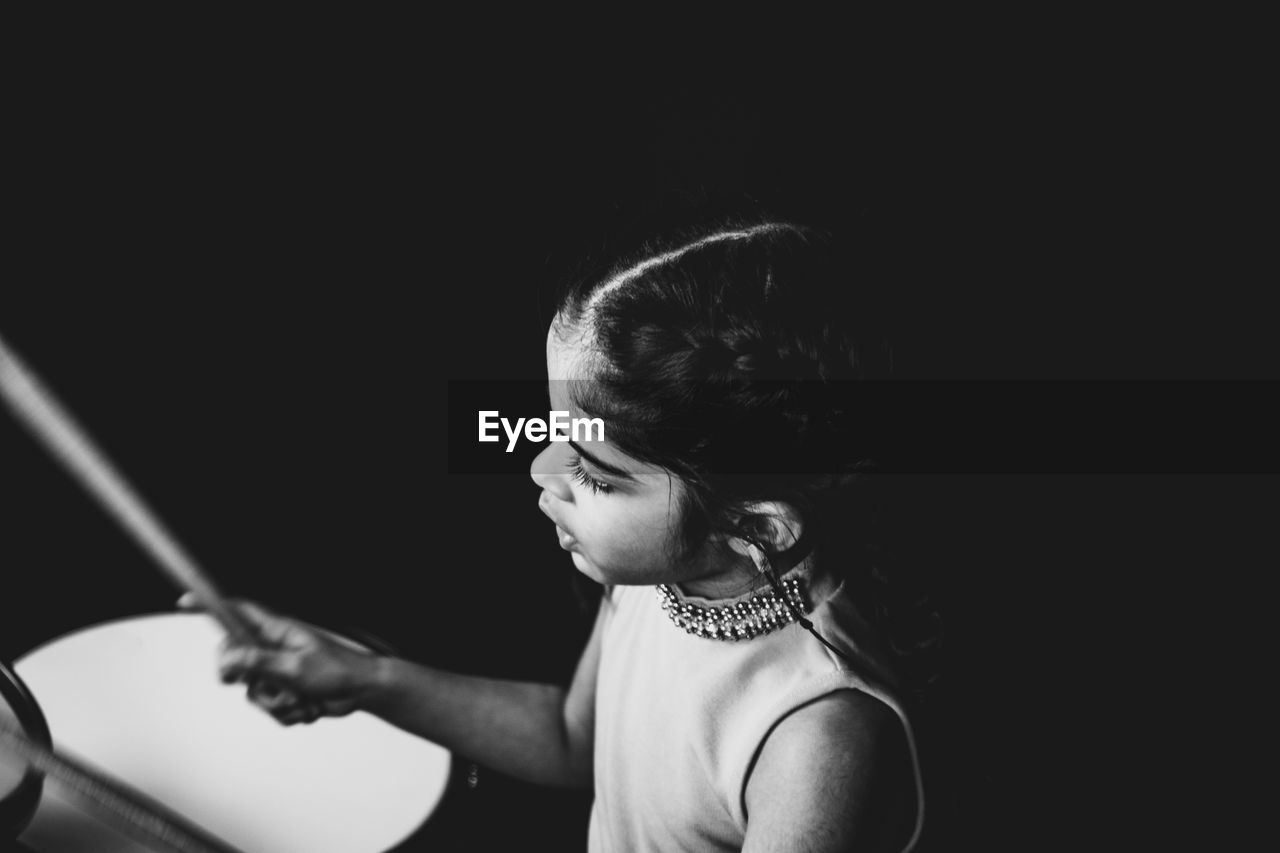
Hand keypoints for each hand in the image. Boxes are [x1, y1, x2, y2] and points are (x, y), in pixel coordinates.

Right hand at [178, 594, 386, 724]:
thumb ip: (258, 662)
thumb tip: (227, 658)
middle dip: (243, 679)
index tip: (185, 604)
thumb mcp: (295, 667)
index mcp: (277, 632)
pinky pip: (270, 708)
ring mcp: (279, 671)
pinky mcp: (285, 691)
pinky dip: (287, 713)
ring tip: (301, 698)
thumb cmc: (337, 671)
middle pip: (235, 659)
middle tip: (255, 682)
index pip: (238, 613)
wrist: (361, 692)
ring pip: (253, 692)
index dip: (212, 606)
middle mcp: (274, 649)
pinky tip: (308, 707)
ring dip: (276, 702)